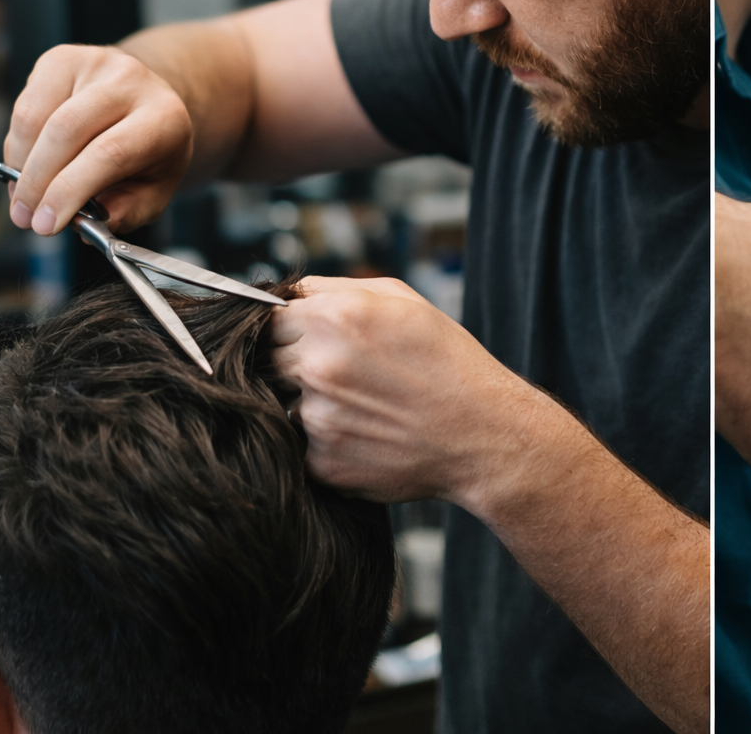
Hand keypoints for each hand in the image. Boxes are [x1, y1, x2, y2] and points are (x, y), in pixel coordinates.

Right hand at [3, 44, 192, 233]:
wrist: (151, 101)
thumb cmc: (151, 151)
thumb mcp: (156, 188)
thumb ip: (126, 210)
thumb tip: (84, 224)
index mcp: (164, 116)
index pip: (108, 153)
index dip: (69, 191)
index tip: (45, 224)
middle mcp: (132, 80)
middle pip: (67, 131)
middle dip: (38, 182)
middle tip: (24, 219)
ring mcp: (95, 63)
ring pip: (38, 118)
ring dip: (21, 166)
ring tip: (22, 200)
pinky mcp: (62, 58)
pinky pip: (25, 105)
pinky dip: (18, 145)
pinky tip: (24, 169)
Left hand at [271, 276, 563, 513]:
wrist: (483, 434)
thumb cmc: (449, 363)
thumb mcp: (404, 301)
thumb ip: (336, 288)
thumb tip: (288, 293)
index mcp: (335, 317)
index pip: (267, 317)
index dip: (288, 328)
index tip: (305, 339)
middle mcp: (319, 365)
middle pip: (267, 360)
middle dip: (295, 365)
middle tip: (343, 376)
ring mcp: (318, 417)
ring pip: (284, 404)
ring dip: (310, 404)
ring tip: (362, 406)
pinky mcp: (322, 461)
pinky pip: (303, 444)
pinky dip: (327, 440)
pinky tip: (367, 434)